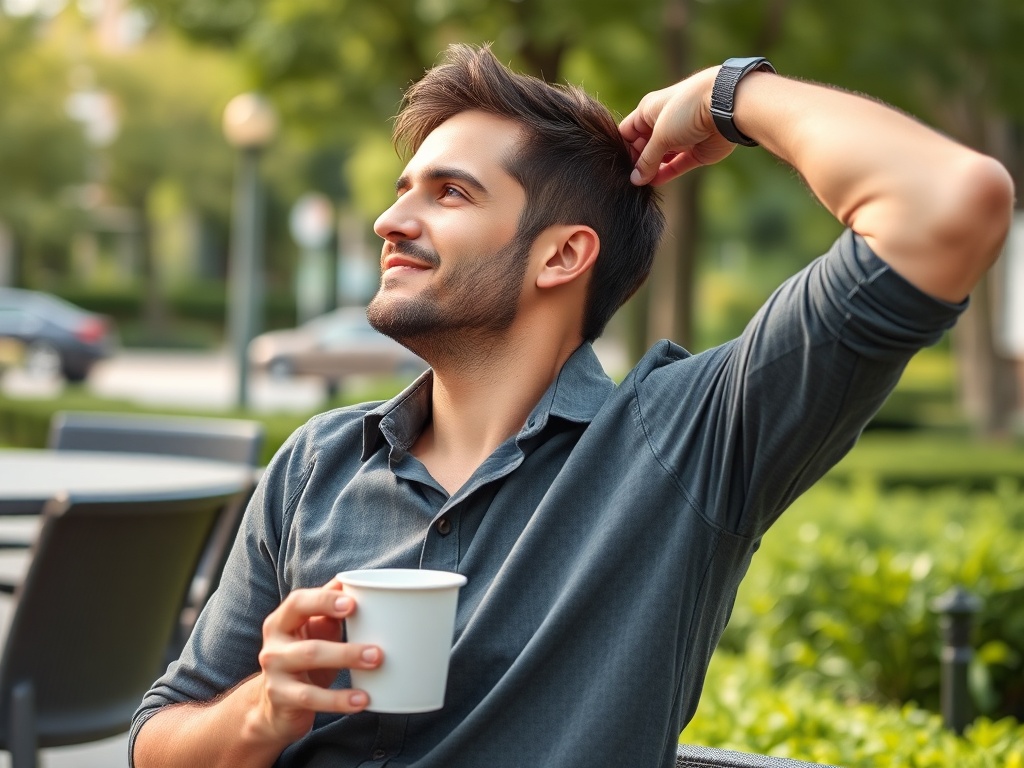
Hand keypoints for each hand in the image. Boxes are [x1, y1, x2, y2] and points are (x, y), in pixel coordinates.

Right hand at [251, 579, 381, 744]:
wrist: (272, 705)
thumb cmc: (303, 659)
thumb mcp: (314, 631)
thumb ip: (330, 607)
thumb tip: (355, 581)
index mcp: (281, 621)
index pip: (298, 603)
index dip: (324, 601)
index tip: (352, 603)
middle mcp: (273, 646)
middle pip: (310, 645)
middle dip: (346, 649)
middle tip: (378, 651)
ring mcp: (274, 674)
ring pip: (310, 671)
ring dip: (345, 667)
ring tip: (374, 668)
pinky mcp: (280, 699)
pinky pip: (312, 699)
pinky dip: (339, 700)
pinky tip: (361, 700)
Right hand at [619, 67, 735, 186]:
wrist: (724, 106)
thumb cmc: (686, 110)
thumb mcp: (659, 135)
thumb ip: (647, 160)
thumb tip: (635, 179)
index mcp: (649, 110)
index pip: (628, 132)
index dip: (623, 148)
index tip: (621, 166)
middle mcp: (663, 123)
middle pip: (643, 147)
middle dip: (638, 162)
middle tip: (630, 179)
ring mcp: (680, 138)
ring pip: (661, 158)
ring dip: (652, 170)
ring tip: (642, 185)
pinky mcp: (695, 151)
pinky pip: (676, 165)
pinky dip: (666, 173)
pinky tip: (655, 183)